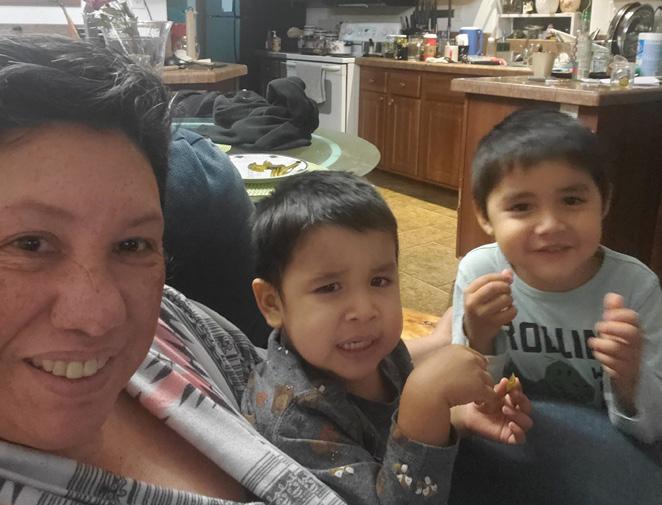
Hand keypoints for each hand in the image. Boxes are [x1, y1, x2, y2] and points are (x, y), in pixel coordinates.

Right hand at [398, 345, 496, 445]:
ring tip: (472, 398)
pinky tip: (476, 404)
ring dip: (482, 390)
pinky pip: (492, 396)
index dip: (473, 369)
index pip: (476, 357)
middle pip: (484, 369)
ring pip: (489, 382)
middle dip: (479, 379)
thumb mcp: (434, 360)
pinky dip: (487, 401)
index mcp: (459, 349)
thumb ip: (446, 359)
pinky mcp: (480, 388)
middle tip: (469, 389)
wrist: (426, 391)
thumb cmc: (424, 379)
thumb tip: (450, 364)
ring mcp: (477, 372)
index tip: (466, 378)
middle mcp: (470, 358)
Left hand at [452, 376, 532, 444]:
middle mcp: (516, 413)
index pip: (522, 396)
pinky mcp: (509, 437)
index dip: (520, 390)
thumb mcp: (490, 394)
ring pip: (527, 422)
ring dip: (519, 415)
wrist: (468, 415)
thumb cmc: (480, 403)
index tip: (515, 382)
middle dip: (522, 400)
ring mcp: (514, 425)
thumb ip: (499, 389)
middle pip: (527, 408)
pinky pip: (520, 438)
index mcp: (513, 402)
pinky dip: (518, 431)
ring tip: (504, 409)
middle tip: (512, 394)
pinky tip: (511, 424)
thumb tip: (507, 380)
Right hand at [463, 269, 516, 352]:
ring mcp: (482, 314)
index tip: (508, 279)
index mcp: (468, 292)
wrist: (474, 331)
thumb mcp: (480, 293)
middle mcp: (472, 303)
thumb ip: (493, 281)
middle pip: (494, 287)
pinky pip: (511, 312)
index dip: (500, 277)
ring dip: (510, 299)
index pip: (486, 279)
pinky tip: (508, 311)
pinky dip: (513, 310)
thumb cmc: (479, 307)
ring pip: (504, 299)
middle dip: (505, 287)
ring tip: (506, 302)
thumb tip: (508, 272)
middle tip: (508, 291)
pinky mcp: (492, 323)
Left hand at [588, 293, 641, 413]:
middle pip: (631, 333)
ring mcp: (631, 359)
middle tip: (599, 327)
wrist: (626, 374)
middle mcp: (636, 344)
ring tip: (593, 342)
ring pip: (618, 349)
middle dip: (612, 328)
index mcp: (634, 330)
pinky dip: (602, 358)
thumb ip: (613, 312)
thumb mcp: (615, 328)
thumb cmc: (619, 345)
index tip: (606, 315)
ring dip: (602, 344)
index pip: (633, 318)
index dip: (619, 314)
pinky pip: (613, 366)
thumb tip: (612, 295)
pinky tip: (598, 355)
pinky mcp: (624, 373)